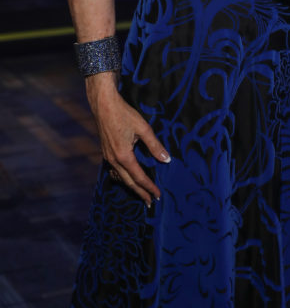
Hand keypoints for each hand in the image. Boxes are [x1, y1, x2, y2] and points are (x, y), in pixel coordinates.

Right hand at [86, 73, 170, 206]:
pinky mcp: (106, 152)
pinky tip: (127, 177)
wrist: (103, 105)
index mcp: (124, 156)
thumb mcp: (143, 128)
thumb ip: (155, 146)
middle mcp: (114, 160)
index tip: (158, 196)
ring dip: (131, 187)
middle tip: (150, 202)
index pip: (139, 177)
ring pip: (120, 178)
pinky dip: (122, 178)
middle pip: (129, 182)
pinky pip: (114, 171)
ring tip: (140, 193)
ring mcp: (107, 157)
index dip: (149, 188)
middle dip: (140, 193)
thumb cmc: (124, 114)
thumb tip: (166, 159)